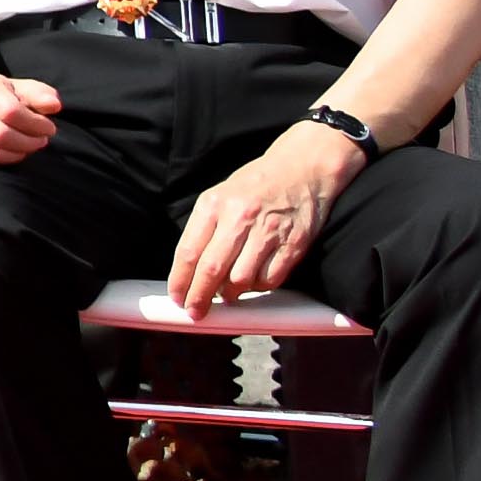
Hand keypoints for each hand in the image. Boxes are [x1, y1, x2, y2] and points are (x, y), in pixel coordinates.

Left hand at [167, 124, 357, 310]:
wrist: (303, 168)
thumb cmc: (256, 184)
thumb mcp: (220, 196)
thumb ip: (205, 228)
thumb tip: (190, 269)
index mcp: (214, 205)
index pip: (188, 251)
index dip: (180, 280)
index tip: (177, 297)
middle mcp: (239, 218)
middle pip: (212, 269)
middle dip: (199, 297)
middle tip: (195, 312)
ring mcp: (269, 231)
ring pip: (241, 279)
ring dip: (231, 294)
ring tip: (226, 295)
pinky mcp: (294, 243)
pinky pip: (271, 278)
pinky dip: (259, 288)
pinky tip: (254, 284)